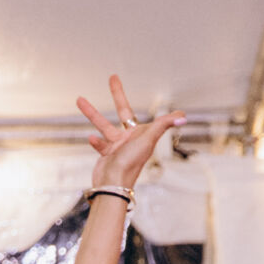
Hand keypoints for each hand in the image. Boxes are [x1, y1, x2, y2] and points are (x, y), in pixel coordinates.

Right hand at [77, 75, 184, 194]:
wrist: (113, 185)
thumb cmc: (130, 163)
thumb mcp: (148, 139)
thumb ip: (164, 124)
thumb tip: (183, 116)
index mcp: (140, 132)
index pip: (134, 108)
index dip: (129, 95)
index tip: (133, 86)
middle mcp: (130, 138)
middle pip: (122, 111)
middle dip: (117, 94)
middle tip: (112, 78)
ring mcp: (118, 147)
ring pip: (104, 126)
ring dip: (92, 113)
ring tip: (79, 99)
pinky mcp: (107, 156)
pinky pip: (101, 145)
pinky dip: (96, 141)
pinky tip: (90, 137)